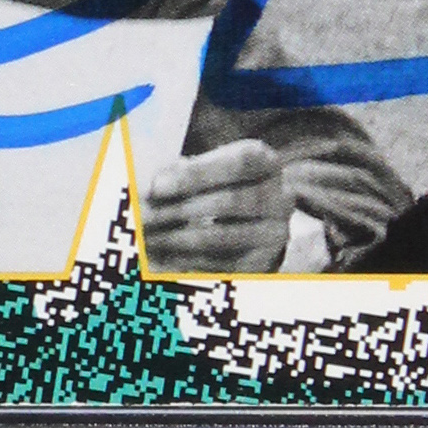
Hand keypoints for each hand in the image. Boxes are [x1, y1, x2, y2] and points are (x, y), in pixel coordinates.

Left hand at [142, 139, 293, 271]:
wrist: (247, 221)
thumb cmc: (216, 185)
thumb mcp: (205, 170)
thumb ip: (183, 172)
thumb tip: (156, 187)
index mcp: (266, 162)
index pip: (240, 162)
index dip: (198, 173)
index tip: (157, 186)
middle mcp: (281, 197)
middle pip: (233, 201)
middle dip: (183, 209)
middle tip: (147, 216)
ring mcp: (275, 233)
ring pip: (225, 236)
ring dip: (180, 238)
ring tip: (150, 238)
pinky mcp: (263, 263)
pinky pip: (222, 265)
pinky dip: (189, 260)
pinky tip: (164, 256)